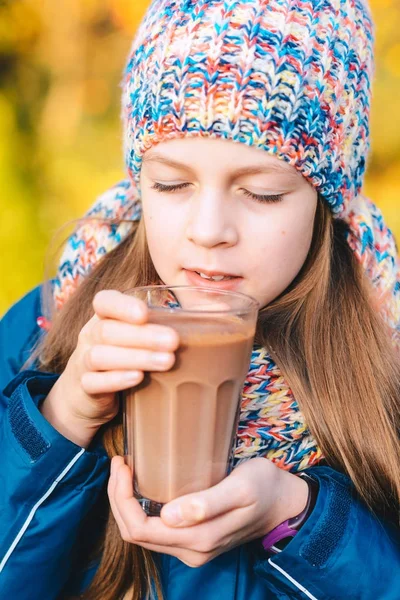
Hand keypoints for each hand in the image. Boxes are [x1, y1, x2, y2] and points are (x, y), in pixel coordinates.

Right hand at [40, 290, 178, 446]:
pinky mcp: (84, 388)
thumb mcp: (137, 337)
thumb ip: (164, 324)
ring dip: (136, 357)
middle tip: (173, 341)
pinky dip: (116, 379)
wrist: (86, 395)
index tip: (144, 313)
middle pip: (108, 330)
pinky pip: (94, 382)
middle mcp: (90, 335)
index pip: (104, 301)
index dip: (122, 306)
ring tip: (166, 362)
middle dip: (143, 335)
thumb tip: (215, 312)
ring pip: (100, 356)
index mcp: (104, 317)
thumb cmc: (123, 357)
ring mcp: (82, 361)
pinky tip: (138, 378)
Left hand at [108, 456, 308, 566]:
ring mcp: (192, 548)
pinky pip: (156, 528)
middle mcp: (191, 551)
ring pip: (142, 532)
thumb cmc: (264, 488)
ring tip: (127, 468)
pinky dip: (141, 505)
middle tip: (120, 462)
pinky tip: (143, 482)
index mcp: (198, 541)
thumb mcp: (240, 489)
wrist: (284, 503)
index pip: (139, 529)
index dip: (122, 498)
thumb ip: (207, 504)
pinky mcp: (194, 538)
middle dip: (119, 498)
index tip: (123, 465)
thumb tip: (169, 516)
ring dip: (127, 502)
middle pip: (135, 533)